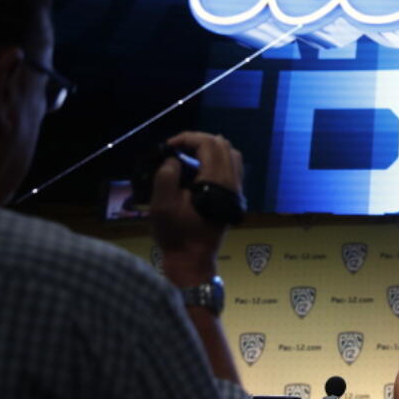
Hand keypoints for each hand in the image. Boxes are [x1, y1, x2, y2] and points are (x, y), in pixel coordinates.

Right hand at [150, 131, 242, 284]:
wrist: (193, 259)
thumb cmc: (176, 235)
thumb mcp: (162, 206)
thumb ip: (166, 177)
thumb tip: (174, 160)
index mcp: (217, 181)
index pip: (208, 144)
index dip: (187, 138)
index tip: (169, 145)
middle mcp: (232, 182)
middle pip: (221, 145)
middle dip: (197, 140)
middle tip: (176, 148)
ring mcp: (236, 189)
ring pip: (230, 154)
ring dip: (209, 148)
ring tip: (187, 154)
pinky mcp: (234, 195)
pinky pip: (231, 167)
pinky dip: (217, 160)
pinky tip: (199, 168)